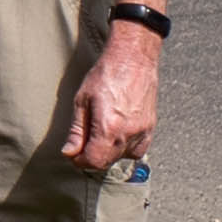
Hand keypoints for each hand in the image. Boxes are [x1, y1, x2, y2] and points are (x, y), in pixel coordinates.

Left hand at [61, 23, 161, 170]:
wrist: (133, 59)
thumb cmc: (105, 75)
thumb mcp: (82, 101)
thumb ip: (76, 131)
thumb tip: (69, 152)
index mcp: (109, 128)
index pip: (94, 161)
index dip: (79, 161)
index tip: (73, 154)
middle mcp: (129, 134)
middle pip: (107, 162)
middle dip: (92, 158)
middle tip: (81, 144)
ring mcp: (143, 131)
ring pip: (123, 157)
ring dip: (108, 153)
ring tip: (98, 135)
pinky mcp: (151, 127)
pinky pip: (138, 149)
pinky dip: (125, 148)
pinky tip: (116, 135)